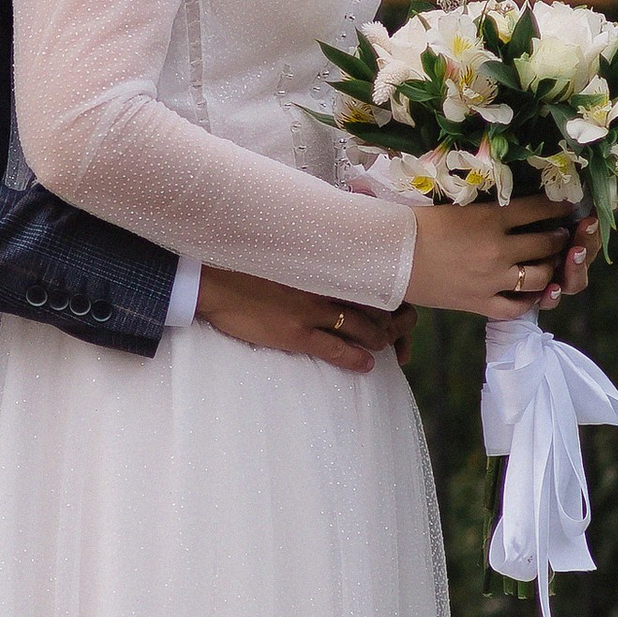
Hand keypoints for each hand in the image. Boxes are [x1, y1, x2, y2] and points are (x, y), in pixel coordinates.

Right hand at [196, 267, 415, 372]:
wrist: (213, 279)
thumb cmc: (243, 262)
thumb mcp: (282, 251)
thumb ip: (308, 257)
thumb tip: (321, 257)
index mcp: (321, 263)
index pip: (368, 276)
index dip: (387, 291)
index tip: (394, 298)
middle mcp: (324, 285)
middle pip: (374, 303)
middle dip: (394, 318)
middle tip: (404, 326)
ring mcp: (312, 311)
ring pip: (362, 328)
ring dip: (380, 339)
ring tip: (388, 346)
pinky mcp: (297, 333)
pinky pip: (336, 349)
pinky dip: (356, 357)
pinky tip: (367, 364)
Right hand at [407, 192, 589, 322]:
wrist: (390, 256)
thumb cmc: (417, 224)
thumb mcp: (458, 206)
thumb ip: (490, 209)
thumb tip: (516, 205)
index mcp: (490, 218)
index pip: (539, 210)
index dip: (557, 207)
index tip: (566, 206)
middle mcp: (497, 249)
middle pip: (546, 244)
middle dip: (559, 237)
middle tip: (560, 234)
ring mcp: (490, 279)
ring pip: (539, 277)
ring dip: (550, 268)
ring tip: (548, 262)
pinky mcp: (479, 303)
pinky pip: (516, 307)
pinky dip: (529, 300)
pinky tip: (531, 292)